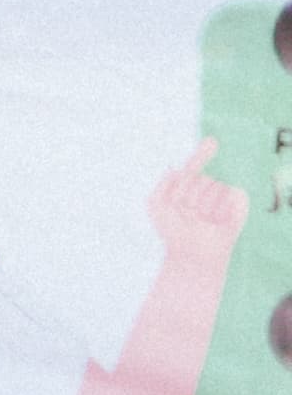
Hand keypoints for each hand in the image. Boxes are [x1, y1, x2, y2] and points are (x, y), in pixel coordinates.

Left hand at [151, 136, 244, 272]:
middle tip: (186, 213)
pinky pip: (230, 194)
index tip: (213, 141)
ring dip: (204, 205)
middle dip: (187, 196)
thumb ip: (163, 183)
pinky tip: (216, 221)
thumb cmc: (173, 231)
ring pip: (212, 185)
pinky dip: (220, 208)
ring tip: (201, 220)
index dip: (202, 152)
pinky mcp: (238, 203)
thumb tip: (175, 166)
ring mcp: (222, 194)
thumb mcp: (156, 204)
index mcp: (186, 185)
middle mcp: (204, 187)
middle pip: (196, 177)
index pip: (194, 165)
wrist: (192, 253)